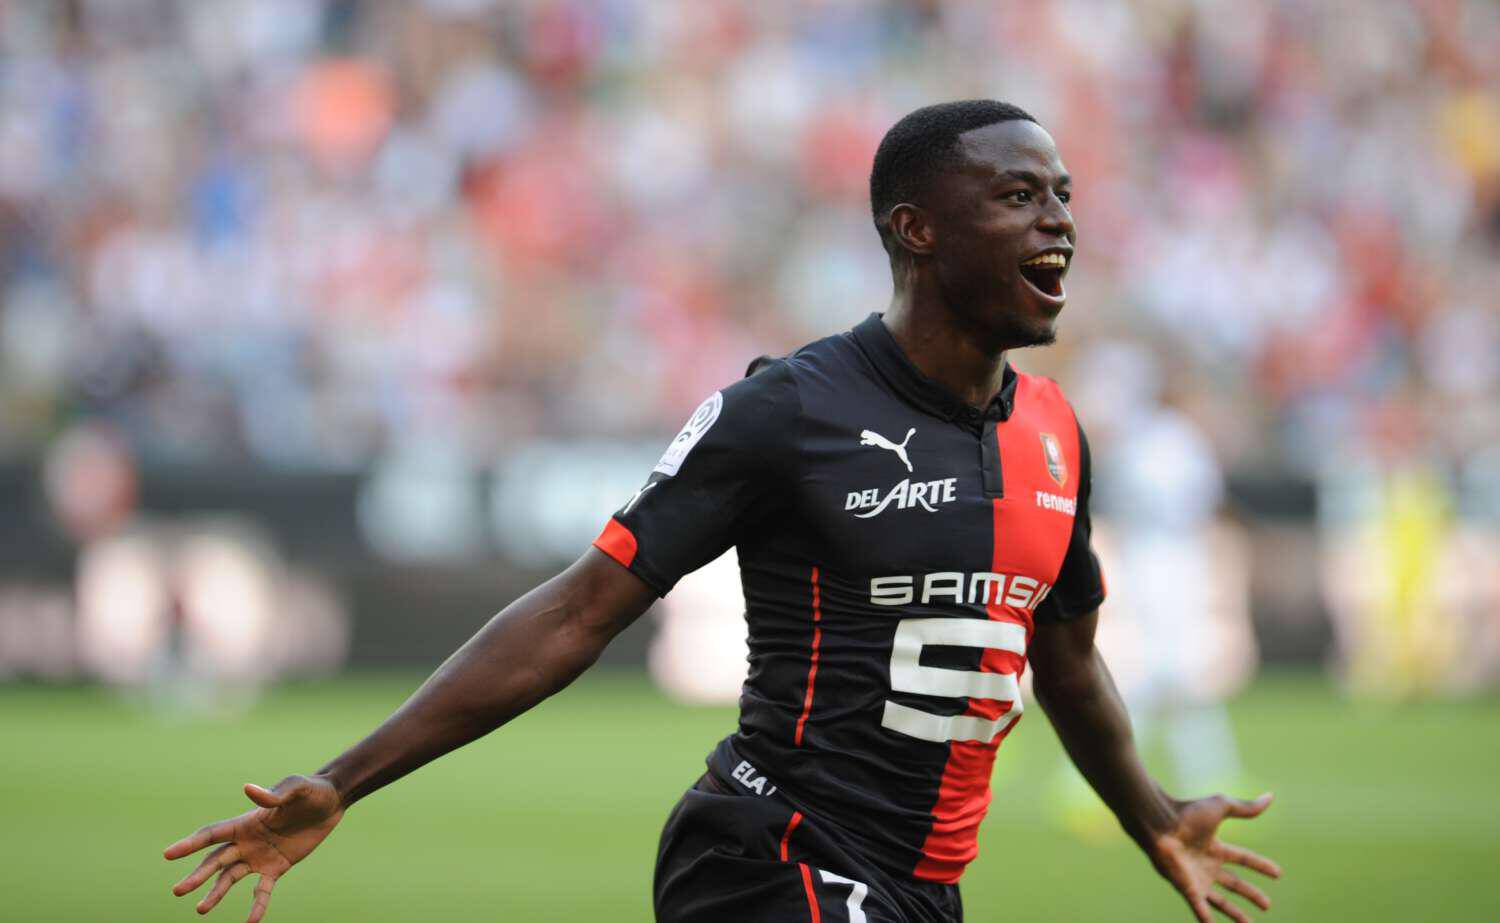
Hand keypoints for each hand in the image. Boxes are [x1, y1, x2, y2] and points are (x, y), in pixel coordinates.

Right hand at [164, 775, 343, 921]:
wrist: (331, 803)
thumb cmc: (311, 790)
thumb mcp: (295, 789)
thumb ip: (273, 793)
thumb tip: (248, 789)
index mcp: (246, 821)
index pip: (212, 834)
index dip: (190, 844)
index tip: (168, 854)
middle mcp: (247, 841)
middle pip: (216, 860)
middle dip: (198, 875)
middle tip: (178, 891)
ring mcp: (259, 856)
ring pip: (230, 878)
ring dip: (216, 893)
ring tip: (201, 910)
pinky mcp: (276, 868)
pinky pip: (262, 891)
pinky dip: (257, 906)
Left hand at [1149, 793, 1282, 922]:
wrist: (1160, 822)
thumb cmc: (1187, 812)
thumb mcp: (1221, 806)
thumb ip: (1245, 807)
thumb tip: (1271, 796)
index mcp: (1214, 846)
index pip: (1243, 858)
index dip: (1260, 866)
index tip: (1278, 874)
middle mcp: (1206, 864)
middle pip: (1234, 883)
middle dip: (1251, 894)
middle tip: (1267, 905)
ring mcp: (1195, 878)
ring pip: (1219, 901)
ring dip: (1234, 914)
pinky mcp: (1186, 887)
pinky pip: (1199, 907)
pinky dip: (1205, 918)